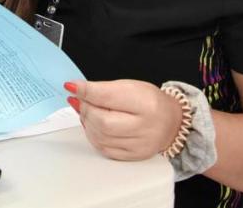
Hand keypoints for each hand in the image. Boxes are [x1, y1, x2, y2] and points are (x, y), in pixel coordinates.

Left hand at [65, 79, 182, 160]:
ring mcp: (139, 145)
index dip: (85, 92)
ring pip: (101, 137)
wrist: (171, 121)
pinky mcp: (133, 157)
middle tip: (80, 100)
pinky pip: (104, 149)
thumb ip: (102, 89)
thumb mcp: (130, 86)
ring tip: (88, 112)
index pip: (108, 97)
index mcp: (146, 103)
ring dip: (87, 123)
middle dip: (85, 109)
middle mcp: (145, 127)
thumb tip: (75, 90)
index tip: (71, 87)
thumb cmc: (150, 101)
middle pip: (102, 121)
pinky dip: (94, 136)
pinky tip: (94, 126)